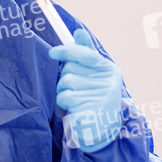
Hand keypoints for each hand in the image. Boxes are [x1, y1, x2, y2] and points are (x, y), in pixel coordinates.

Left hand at [49, 29, 123, 152]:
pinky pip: (64, 97)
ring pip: (65, 84)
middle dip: (66, 79)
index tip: (52, 52)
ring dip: (64, 92)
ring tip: (77, 100)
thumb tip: (78, 32)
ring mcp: (100, 96)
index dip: (66, 51)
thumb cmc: (94, 97)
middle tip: (77, 90)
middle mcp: (108, 81)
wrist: (102, 130)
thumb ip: (85, 53)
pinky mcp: (90, 109)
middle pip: (70, 70)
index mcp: (109, 69)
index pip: (85, 54)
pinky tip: (76, 109)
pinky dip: (65, 104)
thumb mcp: (94, 74)